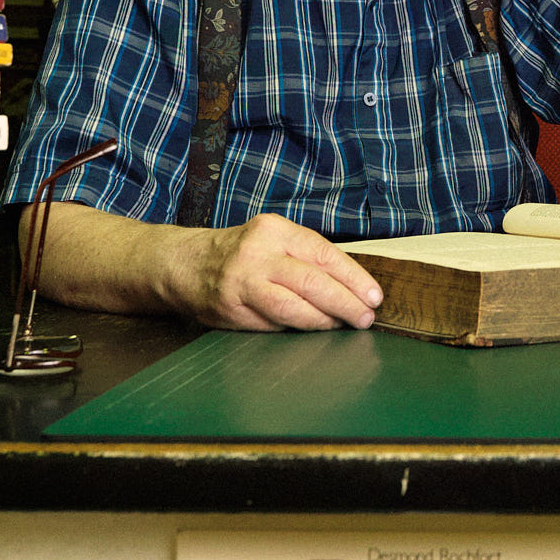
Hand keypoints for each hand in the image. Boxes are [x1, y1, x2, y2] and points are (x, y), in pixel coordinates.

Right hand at [178, 212, 385, 330]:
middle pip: (311, 282)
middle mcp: (257, 254)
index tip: (374, 296)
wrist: (185, 263)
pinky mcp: (230, 309)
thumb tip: (354, 286)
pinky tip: (311, 329)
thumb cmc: (242, 253)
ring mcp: (241, 282)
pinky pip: (272, 323)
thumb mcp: (273, 241)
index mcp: (274, 230)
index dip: (354, 278)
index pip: (324, 254)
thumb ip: (307, 258)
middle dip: (345, 303)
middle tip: (365, 318)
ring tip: (342, 325)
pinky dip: (295, 328)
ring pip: (292, 307)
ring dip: (323, 320)